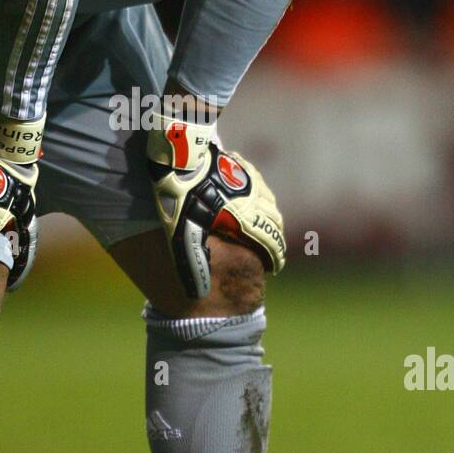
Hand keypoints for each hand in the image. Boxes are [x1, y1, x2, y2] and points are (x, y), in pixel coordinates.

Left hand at [146, 113, 285, 298]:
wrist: (177, 159)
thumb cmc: (180, 200)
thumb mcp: (184, 237)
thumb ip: (194, 264)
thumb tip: (199, 293)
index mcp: (244, 219)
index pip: (270, 241)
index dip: (275, 256)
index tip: (275, 267)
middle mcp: (253, 199)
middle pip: (274, 222)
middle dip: (275, 238)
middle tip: (272, 251)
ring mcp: (249, 179)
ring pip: (269, 201)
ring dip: (270, 218)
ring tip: (264, 229)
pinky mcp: (241, 165)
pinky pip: (259, 183)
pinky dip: (261, 197)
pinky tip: (252, 200)